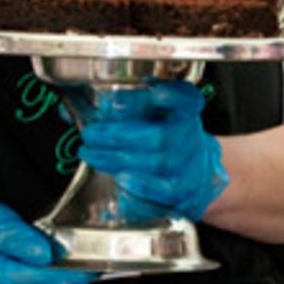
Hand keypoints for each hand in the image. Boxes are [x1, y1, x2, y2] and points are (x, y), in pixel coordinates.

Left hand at [78, 81, 228, 223]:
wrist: (190, 168)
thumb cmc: (160, 134)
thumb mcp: (149, 112)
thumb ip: (127, 106)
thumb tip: (91, 107)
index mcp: (186, 110)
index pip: (188, 99)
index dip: (174, 96)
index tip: (155, 92)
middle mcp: (193, 136)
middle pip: (160, 136)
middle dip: (118, 136)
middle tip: (90, 134)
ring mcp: (193, 165)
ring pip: (160, 163)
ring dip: (119, 159)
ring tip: (91, 155)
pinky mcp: (186, 191)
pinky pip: (166, 191)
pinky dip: (141, 185)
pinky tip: (118, 178)